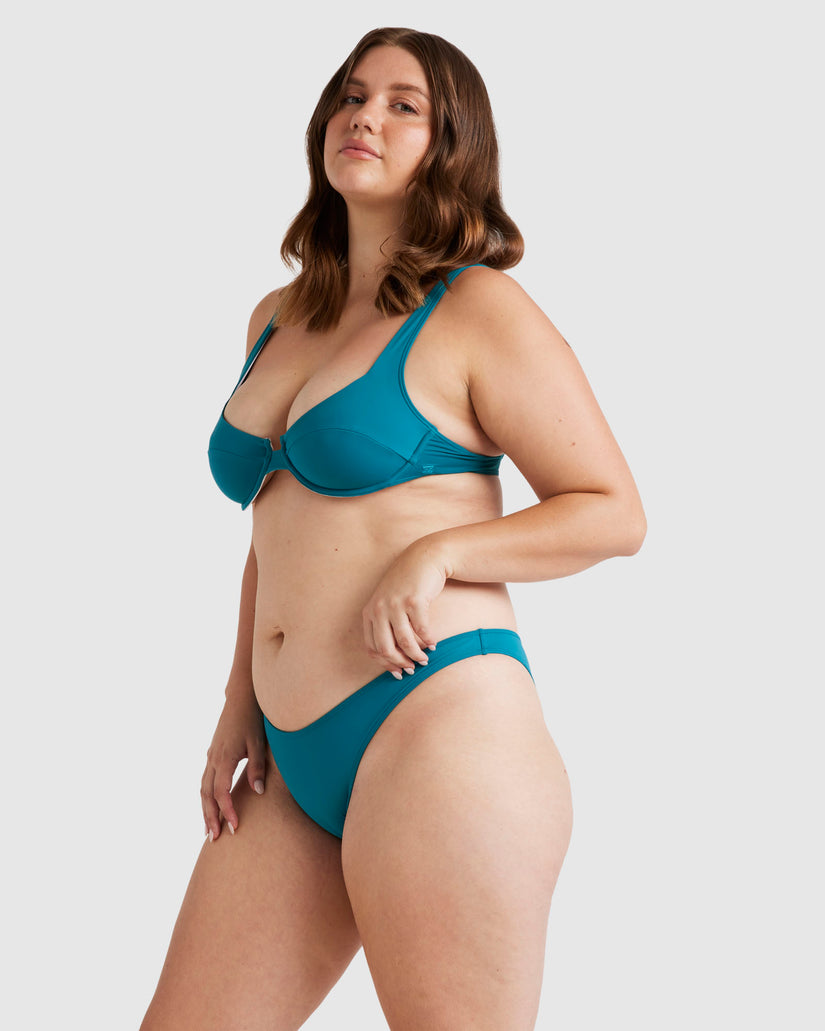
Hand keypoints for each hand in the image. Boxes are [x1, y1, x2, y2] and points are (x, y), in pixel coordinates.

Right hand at [201, 687, 266, 840]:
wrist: (241, 699)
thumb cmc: (253, 720)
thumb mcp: (259, 744)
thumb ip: (258, 768)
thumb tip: (258, 793)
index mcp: (224, 758)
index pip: (221, 792)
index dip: (227, 811)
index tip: (235, 827)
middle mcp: (213, 759)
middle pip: (206, 795)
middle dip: (210, 817)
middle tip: (214, 838)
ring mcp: (211, 756)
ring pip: (202, 788)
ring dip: (205, 810)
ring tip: (209, 830)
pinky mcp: (213, 754)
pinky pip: (205, 780)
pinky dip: (206, 797)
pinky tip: (210, 806)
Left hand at [362, 538, 446, 676]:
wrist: (424, 558)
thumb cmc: (406, 585)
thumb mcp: (388, 603)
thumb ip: (386, 625)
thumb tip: (395, 658)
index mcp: (369, 612)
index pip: (371, 648)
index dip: (385, 664)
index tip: (399, 672)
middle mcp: (379, 609)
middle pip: (386, 649)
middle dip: (400, 663)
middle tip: (413, 668)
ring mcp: (396, 604)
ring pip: (405, 642)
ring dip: (417, 655)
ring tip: (425, 659)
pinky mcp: (414, 601)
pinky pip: (422, 630)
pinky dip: (429, 641)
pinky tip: (434, 644)